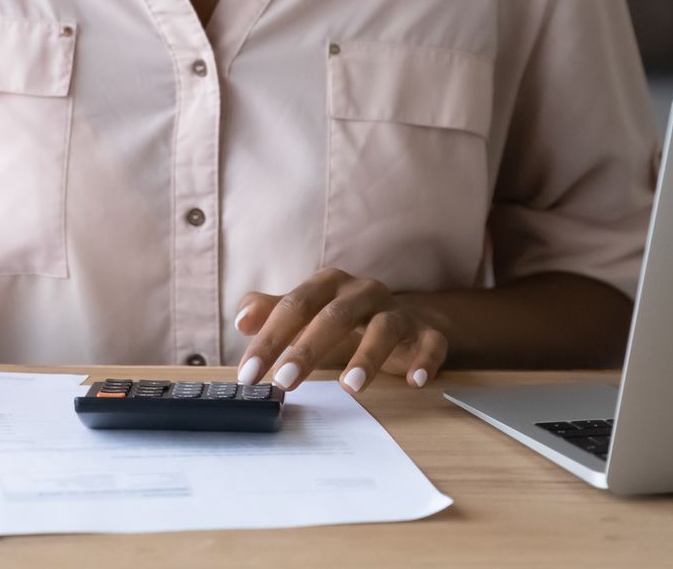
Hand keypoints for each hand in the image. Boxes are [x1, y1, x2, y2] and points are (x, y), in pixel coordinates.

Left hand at [232, 268, 447, 395]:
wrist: (403, 318)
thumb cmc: (344, 319)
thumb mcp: (306, 313)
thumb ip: (272, 312)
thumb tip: (242, 319)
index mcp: (330, 285)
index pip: (294, 306)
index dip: (270, 338)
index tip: (248, 373)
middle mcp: (364, 292)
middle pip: (335, 316)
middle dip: (308, 349)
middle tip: (285, 382)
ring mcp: (398, 311)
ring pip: (384, 328)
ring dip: (367, 357)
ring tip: (350, 387)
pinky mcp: (426, 333)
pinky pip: (430, 344)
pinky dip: (424, 361)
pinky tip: (414, 381)